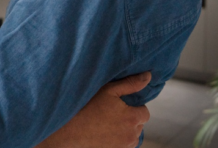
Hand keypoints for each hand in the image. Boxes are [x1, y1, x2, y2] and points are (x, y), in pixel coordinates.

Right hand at [37, 72, 151, 147]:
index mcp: (133, 118)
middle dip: (130, 118)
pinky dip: (117, 139)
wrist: (69, 130)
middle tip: (112, 112)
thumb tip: (148, 76)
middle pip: (138, 125)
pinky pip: (122, 144)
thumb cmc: (87, 107)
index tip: (120, 104)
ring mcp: (123, 146)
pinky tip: (104, 131)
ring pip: (131, 136)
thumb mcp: (109, 90)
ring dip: (125, 130)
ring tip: (107, 122)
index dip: (134, 106)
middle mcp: (131, 135)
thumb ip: (130, 84)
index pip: (144, 112)